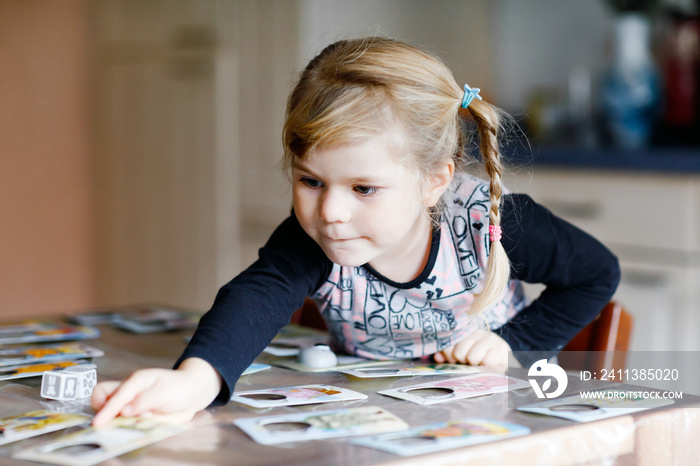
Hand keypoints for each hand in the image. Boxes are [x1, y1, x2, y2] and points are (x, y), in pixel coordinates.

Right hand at [91, 357, 221, 426]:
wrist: (193, 393)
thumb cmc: (179, 387)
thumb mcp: (164, 392)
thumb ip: (144, 401)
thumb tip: (123, 411)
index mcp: (136, 381)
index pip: (115, 395)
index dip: (107, 410)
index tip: (99, 423)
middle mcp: (130, 392)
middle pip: (102, 396)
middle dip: (102, 411)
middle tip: (112, 422)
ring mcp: (131, 404)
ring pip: (111, 412)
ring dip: (116, 421)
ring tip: (141, 420)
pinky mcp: (136, 415)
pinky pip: (124, 422)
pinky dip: (127, 426)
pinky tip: (146, 422)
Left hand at [433, 330, 511, 366]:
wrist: (505, 364)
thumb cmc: (480, 359)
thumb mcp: (462, 356)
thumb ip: (448, 356)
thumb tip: (437, 357)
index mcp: (465, 330)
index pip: (449, 341)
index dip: (448, 353)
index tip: (453, 358)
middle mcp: (477, 331)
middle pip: (458, 352)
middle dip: (462, 361)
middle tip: (468, 362)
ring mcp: (490, 338)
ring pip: (472, 357)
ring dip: (475, 365)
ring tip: (479, 363)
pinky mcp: (501, 348)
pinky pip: (486, 362)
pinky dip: (486, 367)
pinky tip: (489, 364)